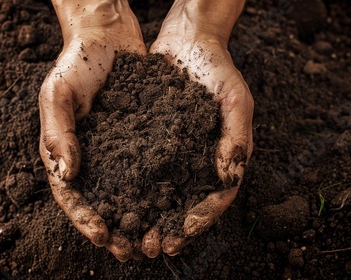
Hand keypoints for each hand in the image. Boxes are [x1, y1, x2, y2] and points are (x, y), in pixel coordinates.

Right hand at [39, 0, 145, 260]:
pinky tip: (173, 204)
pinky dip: (159, 190)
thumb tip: (67, 175)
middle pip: (101, 203)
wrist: (106, 37)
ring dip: (140, 218)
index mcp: (65, 153)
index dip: (85, 218)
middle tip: (132, 251)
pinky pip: (149, 169)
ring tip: (155, 238)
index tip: (103, 236)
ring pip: (128, 193)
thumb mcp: (57, 94)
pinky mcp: (140, 140)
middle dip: (117, 230)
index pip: (71, 196)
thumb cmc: (75, 64)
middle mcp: (91, 158)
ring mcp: (116, 151)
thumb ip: (58, 134)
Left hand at [144, 0, 252, 256]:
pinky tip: (114, 202)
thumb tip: (229, 177)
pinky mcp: (150, 142)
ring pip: (160, 194)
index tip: (183, 232)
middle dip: (169, 228)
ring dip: (147, 217)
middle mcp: (198, 162)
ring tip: (130, 236)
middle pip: (185, 204)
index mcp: (223, 158)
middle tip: (152, 247)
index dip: (201, 218)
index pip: (216, 198)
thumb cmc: (218, 70)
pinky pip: (140, 170)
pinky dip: (129, 189)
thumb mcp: (236, 100)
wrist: (188, 43)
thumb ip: (236, 137)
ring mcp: (173, 154)